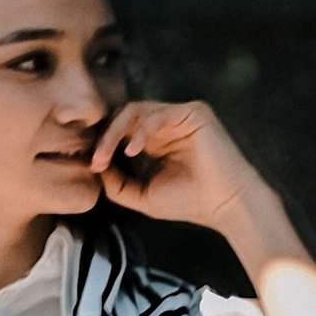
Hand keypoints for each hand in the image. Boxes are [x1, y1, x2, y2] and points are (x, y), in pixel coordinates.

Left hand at [89, 98, 268, 240]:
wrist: (223, 205)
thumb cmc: (189, 202)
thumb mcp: (142, 196)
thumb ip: (117, 183)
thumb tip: (95, 167)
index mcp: (155, 141)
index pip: (121, 130)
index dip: (103, 144)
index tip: (92, 165)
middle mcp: (166, 125)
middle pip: (124, 117)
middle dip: (106, 137)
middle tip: (96, 159)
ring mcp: (179, 116)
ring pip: (135, 111)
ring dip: (117, 133)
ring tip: (110, 155)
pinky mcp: (192, 112)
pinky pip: (157, 112)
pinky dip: (141, 130)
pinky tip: (134, 150)